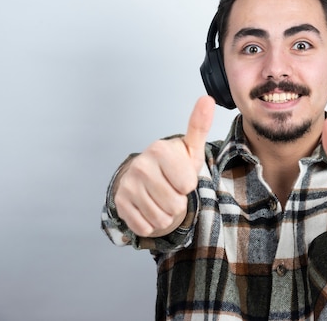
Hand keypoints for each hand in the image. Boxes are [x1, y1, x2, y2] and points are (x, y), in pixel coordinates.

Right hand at [114, 96, 214, 237]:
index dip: (188, 185)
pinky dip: (151, 222)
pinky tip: (149, 207)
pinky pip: (145, 226)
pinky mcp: (120, 204)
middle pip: (175, 204)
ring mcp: (127, 185)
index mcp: (159, 150)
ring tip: (161, 198)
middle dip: (178, 202)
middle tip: (171, 188)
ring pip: (161, 218)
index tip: (181, 176)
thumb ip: (199, 126)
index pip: (187, 184)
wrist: (146, 178)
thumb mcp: (189, 147)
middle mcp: (140, 165)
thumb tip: (207, 99)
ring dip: (166, 214)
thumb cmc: (173, 164)